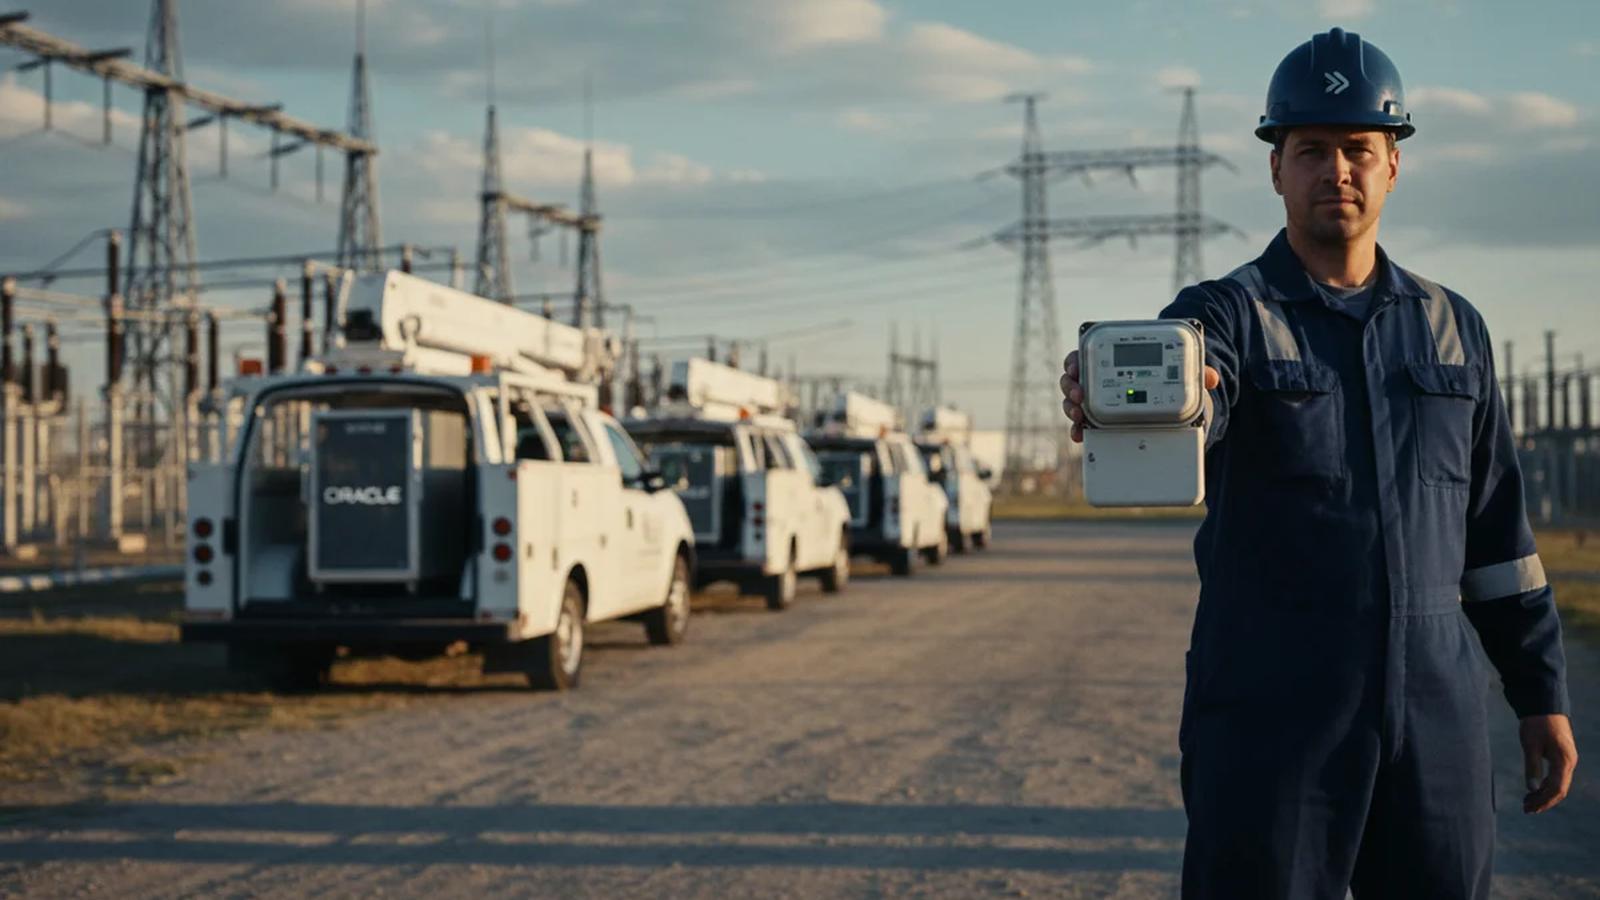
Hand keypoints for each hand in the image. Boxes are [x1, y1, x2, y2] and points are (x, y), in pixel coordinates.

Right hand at [1059, 351, 1220, 443]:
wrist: (1171, 402)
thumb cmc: (1170, 379)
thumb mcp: (1182, 372)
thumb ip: (1195, 371)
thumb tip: (1211, 378)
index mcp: (1114, 359)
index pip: (1085, 354)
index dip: (1075, 360)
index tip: (1077, 366)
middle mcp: (1100, 379)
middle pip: (1073, 379)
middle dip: (1071, 386)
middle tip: (1080, 395)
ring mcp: (1097, 401)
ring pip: (1073, 401)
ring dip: (1071, 408)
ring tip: (1079, 416)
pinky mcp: (1100, 421)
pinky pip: (1082, 424)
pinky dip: (1079, 429)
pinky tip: (1081, 434)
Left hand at [1521, 714, 1577, 813]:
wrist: (1544, 705)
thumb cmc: (1536, 724)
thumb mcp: (1530, 745)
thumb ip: (1532, 767)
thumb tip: (1531, 789)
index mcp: (1564, 760)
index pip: (1556, 789)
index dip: (1543, 801)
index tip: (1529, 808)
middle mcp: (1570, 762)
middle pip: (1559, 790)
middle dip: (1544, 801)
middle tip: (1526, 809)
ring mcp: (1568, 759)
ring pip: (1559, 784)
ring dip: (1544, 795)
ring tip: (1527, 802)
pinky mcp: (1563, 756)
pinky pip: (1557, 776)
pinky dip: (1546, 785)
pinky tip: (1534, 790)